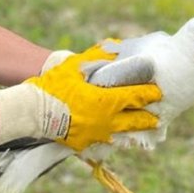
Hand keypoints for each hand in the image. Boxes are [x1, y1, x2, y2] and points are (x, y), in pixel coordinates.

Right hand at [0, 42, 159, 151]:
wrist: (33, 112)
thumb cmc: (54, 86)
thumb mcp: (74, 67)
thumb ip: (96, 57)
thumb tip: (113, 48)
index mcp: (107, 101)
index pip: (136, 96)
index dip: (150, 94)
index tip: (159, 91)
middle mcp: (107, 121)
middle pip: (136, 121)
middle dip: (150, 118)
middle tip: (160, 115)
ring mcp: (97, 135)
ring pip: (124, 134)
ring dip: (136, 130)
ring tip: (145, 127)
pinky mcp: (86, 144)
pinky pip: (106, 141)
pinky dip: (115, 137)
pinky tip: (119, 135)